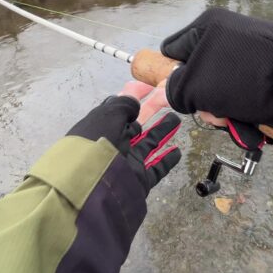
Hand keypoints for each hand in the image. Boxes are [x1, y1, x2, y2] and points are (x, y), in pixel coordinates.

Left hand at [67, 83, 181, 194]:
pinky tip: (177, 150)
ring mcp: (128, 162)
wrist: (95, 185)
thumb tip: (135, 103)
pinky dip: (167, 160)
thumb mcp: (108, 115)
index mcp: (103, 128)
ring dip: (162, 132)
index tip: (149, 87)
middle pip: (137, 126)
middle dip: (151, 113)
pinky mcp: (139, 179)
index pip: (119, 110)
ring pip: (149, 144)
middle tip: (168, 101)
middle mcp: (115, 144)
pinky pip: (157, 168)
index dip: (134, 98)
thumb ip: (124, 105)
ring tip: (176, 119)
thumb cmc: (98, 143)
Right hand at [161, 8, 272, 124]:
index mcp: (206, 27)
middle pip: (196, 76)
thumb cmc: (245, 77)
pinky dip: (242, 111)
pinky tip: (250, 119)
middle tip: (215, 113)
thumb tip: (171, 93)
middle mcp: (225, 37)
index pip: (171, 51)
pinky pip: (240, 94)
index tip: (181, 95)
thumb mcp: (197, 85)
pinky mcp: (263, 71)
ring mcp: (246, 55)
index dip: (171, 76)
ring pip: (218, 90)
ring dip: (223, 111)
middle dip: (202, 100)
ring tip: (237, 119)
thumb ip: (176, 90)